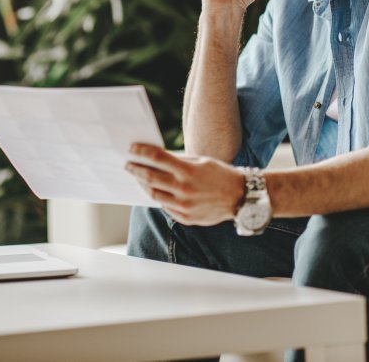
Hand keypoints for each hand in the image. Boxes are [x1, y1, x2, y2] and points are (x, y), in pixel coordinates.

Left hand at [125, 144, 245, 225]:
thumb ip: (178, 161)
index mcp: (188, 171)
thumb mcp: (200, 161)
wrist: (240, 198)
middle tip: (128, 164)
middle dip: (135, 170)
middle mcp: (184, 190)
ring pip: (154, 194)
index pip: (157, 159)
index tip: (132, 149)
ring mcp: (184, 206)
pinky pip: (165, 206)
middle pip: (150, 178)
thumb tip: (155, 157)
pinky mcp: (185, 218)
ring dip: (143, 185)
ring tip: (138, 177)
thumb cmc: (220, 175)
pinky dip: (158, 197)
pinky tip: (155, 190)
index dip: (142, 152)